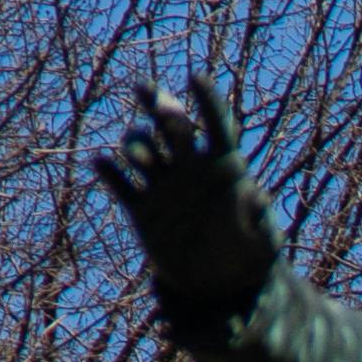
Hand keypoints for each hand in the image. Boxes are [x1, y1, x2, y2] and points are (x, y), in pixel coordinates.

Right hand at [93, 74, 281, 320]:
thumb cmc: (250, 254)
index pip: (214, 124)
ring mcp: (164, 185)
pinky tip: (100, 163)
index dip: (206, 100)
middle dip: (158, 105)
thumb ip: (258, 218)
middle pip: (171, 126)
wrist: (220, 283)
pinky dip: (109, 173)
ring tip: (136, 156)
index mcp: (223, 166)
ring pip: (143, 151)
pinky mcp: (143, 210)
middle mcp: (189, 167)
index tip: (196, 77)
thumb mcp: (262, 240)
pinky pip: (121, 186)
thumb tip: (258, 199)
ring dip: (136, 145)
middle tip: (146, 91)